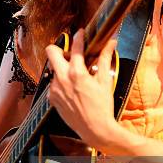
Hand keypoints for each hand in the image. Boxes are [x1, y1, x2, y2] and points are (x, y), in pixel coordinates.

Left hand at [45, 29, 116, 149]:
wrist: (95, 129)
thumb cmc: (102, 106)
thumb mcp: (105, 81)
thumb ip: (105, 59)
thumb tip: (111, 43)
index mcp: (76, 73)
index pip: (75, 47)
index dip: (79, 37)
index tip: (81, 33)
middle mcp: (62, 79)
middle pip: (51, 52)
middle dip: (60, 49)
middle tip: (71, 54)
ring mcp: (55, 89)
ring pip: (53, 69)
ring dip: (63, 68)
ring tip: (76, 76)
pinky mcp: (52, 99)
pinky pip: (54, 84)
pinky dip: (62, 83)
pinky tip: (73, 90)